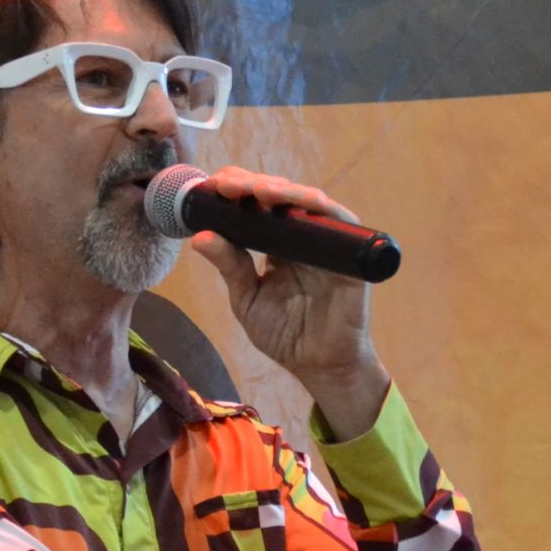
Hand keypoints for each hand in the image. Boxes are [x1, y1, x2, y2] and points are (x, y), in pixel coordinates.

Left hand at [187, 166, 391, 438]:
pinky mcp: (351, 251)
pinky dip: (321, 207)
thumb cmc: (286, 335)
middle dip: (252, 185)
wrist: (320, 365)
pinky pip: (339, 220)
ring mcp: (326, 240)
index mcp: (276, 243)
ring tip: (258, 191)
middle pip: (278, 196)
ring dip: (283, 190)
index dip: (236, 191)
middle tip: (228, 185)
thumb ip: (230, 267)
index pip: (255, 206)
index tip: (211, 187)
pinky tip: (303, 202)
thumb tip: (199, 237)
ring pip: (306, 200)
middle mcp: (301, 235)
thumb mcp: (247, 299)